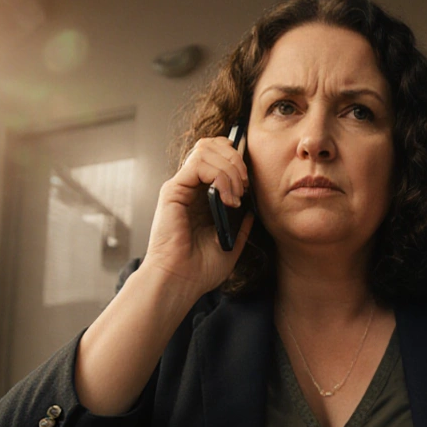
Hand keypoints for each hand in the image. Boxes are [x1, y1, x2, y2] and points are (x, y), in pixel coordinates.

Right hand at [142, 135, 255, 296]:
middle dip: (236, 158)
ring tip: (237, 195)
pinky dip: (220, 175)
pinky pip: (198, 164)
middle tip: (246, 185)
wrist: (181, 282)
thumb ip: (242, 224)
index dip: (235, 157)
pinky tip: (228, 199)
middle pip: (211, 145)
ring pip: (206, 149)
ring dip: (230, 168)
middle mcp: (189, 187)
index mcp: (201, 196)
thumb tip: (253, 208)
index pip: (216, 155)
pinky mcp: (173, 191)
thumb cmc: (200, 268)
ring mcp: (181, 187)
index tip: (250, 182)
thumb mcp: (232, 243)